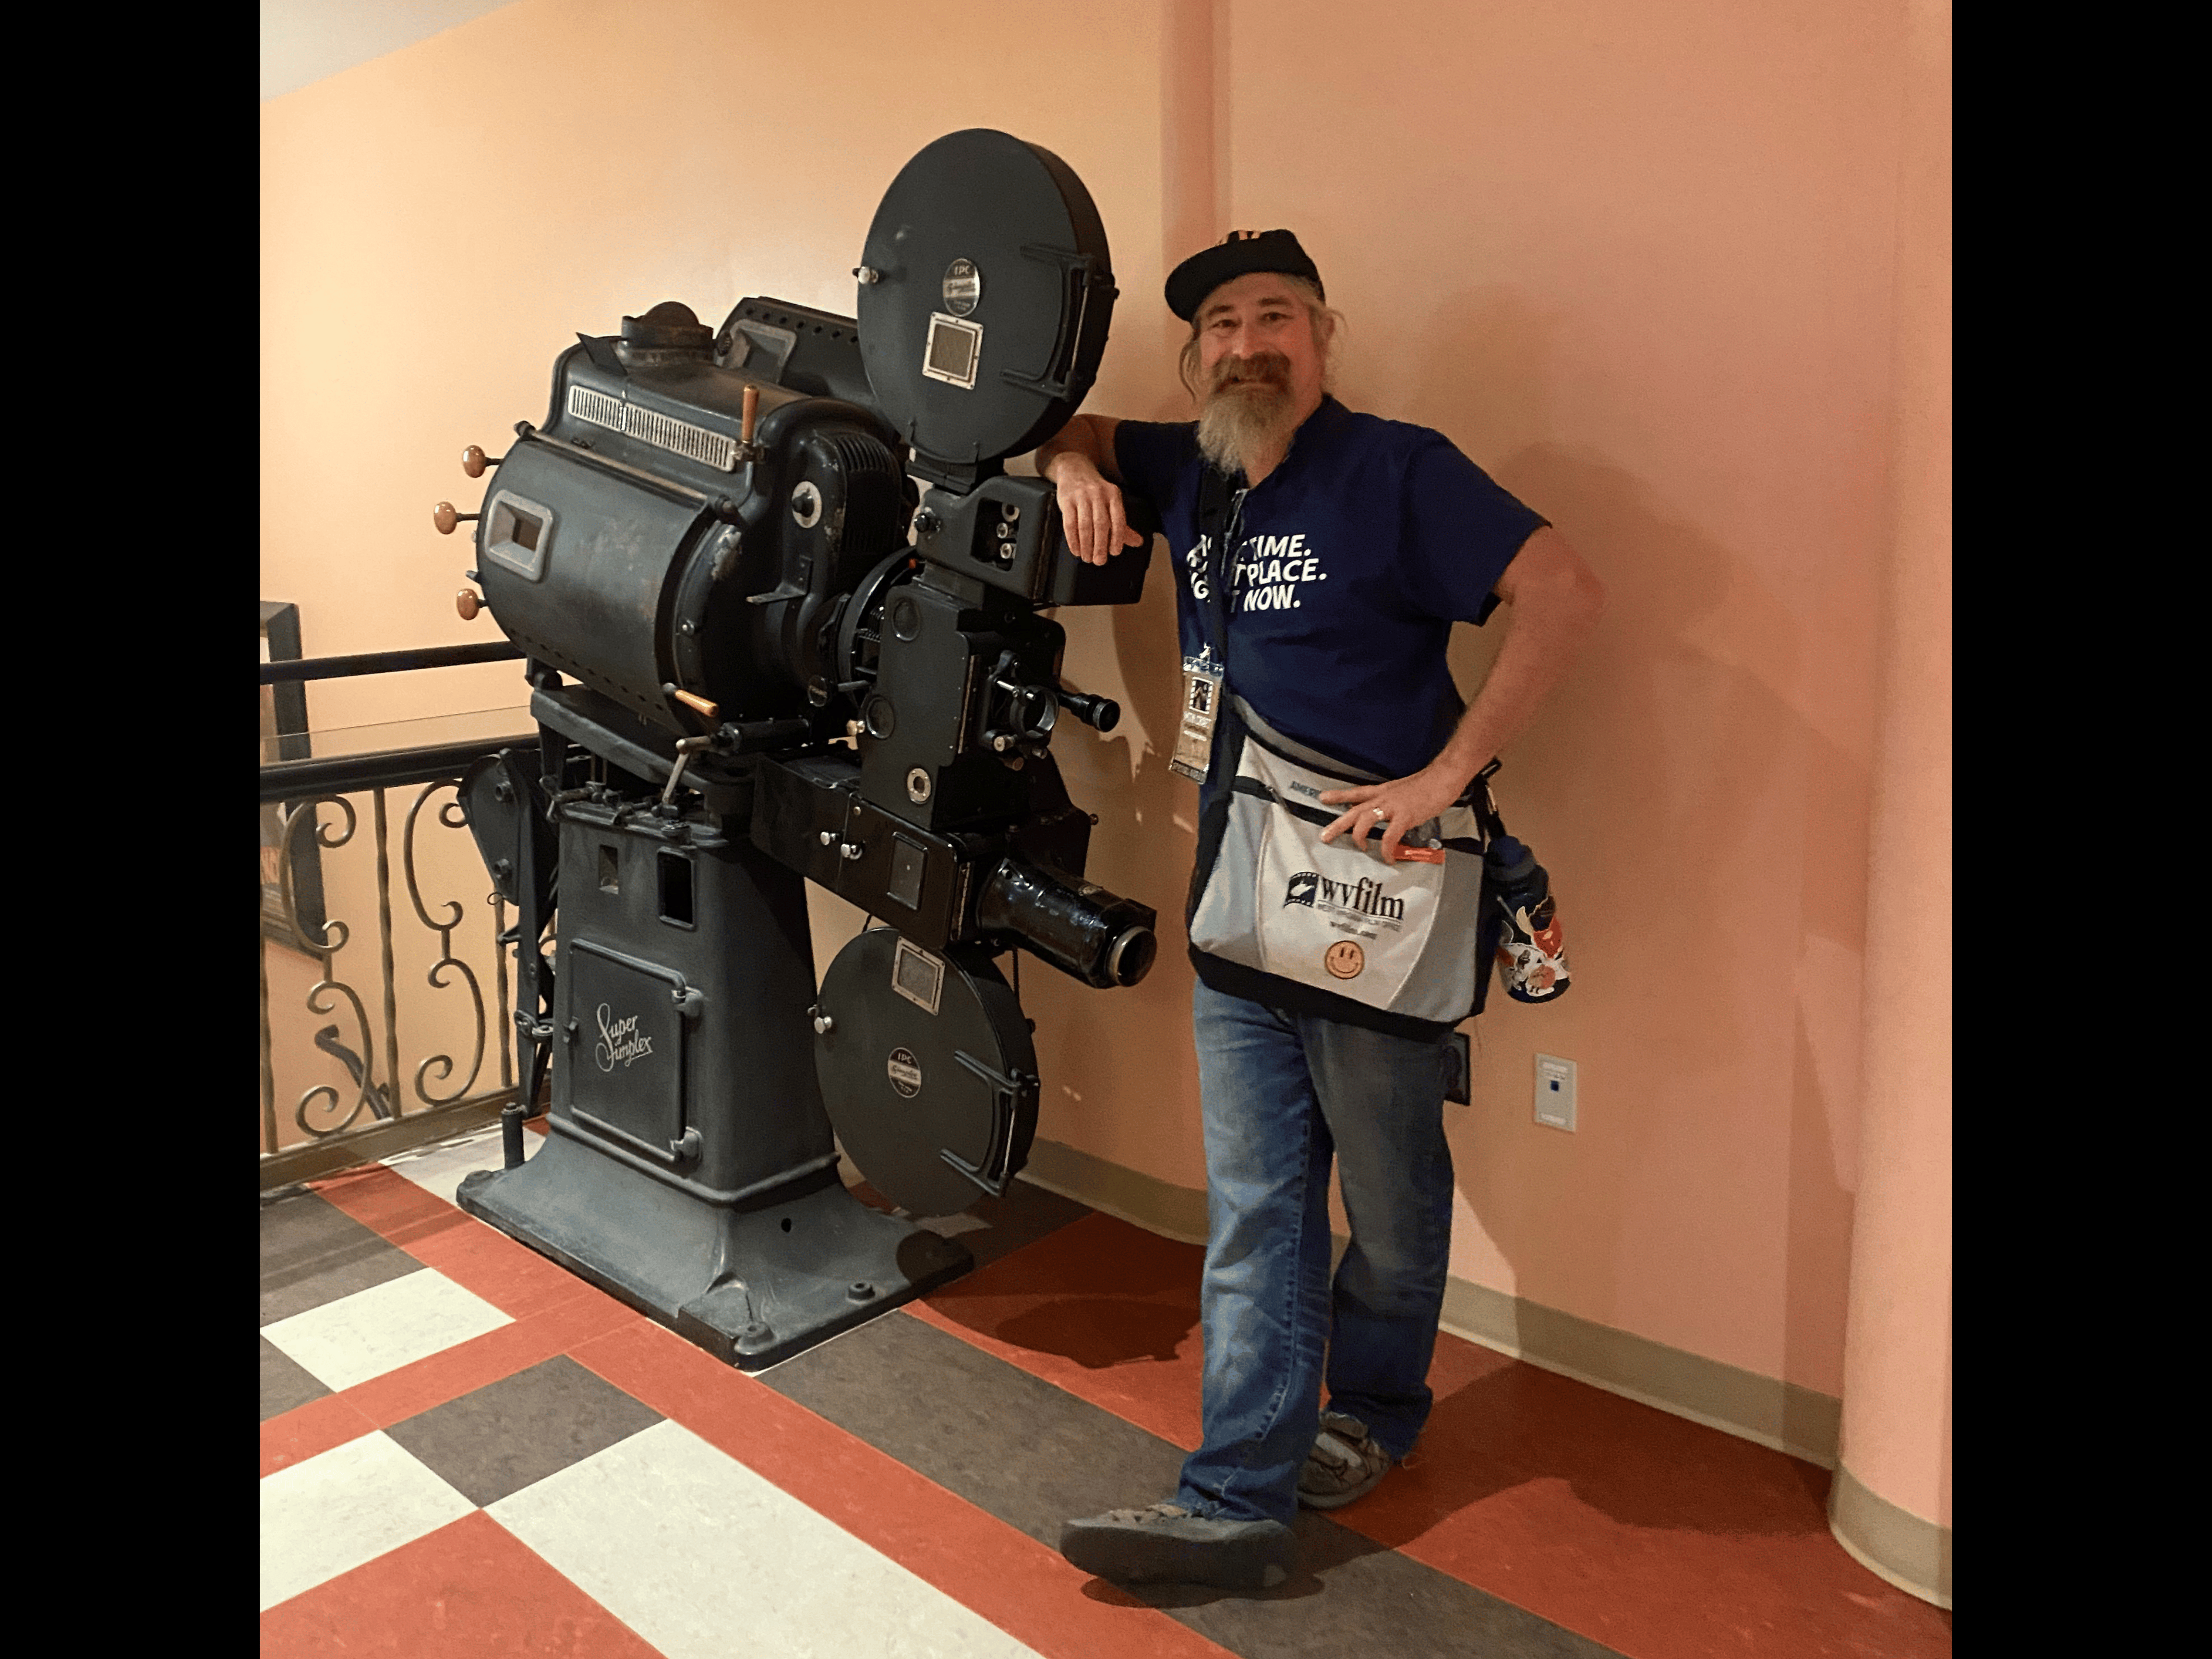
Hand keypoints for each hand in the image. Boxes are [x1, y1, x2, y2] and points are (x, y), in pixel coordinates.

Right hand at [1044, 453, 1144, 565]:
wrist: (1074, 469)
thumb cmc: (1096, 491)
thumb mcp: (1111, 502)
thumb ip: (1122, 524)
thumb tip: (1138, 542)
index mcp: (1113, 495)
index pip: (1118, 519)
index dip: (1117, 538)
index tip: (1114, 552)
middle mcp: (1098, 494)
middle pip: (1101, 524)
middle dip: (1100, 545)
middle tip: (1099, 561)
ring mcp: (1081, 497)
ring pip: (1084, 525)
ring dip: (1086, 545)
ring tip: (1087, 558)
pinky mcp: (1066, 500)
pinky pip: (1070, 523)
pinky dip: (1072, 539)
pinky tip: (1076, 550)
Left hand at [1317, 765, 1470, 862]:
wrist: (1443, 777)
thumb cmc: (1427, 785)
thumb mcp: (1403, 791)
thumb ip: (1392, 802)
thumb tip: (1387, 814)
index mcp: (1382, 791)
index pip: (1356, 793)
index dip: (1339, 796)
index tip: (1322, 798)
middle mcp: (1383, 798)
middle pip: (1354, 811)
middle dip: (1338, 824)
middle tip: (1324, 836)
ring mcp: (1392, 807)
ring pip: (1365, 821)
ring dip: (1358, 836)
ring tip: (1360, 848)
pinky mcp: (1405, 816)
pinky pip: (1390, 837)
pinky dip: (1387, 849)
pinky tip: (1388, 858)